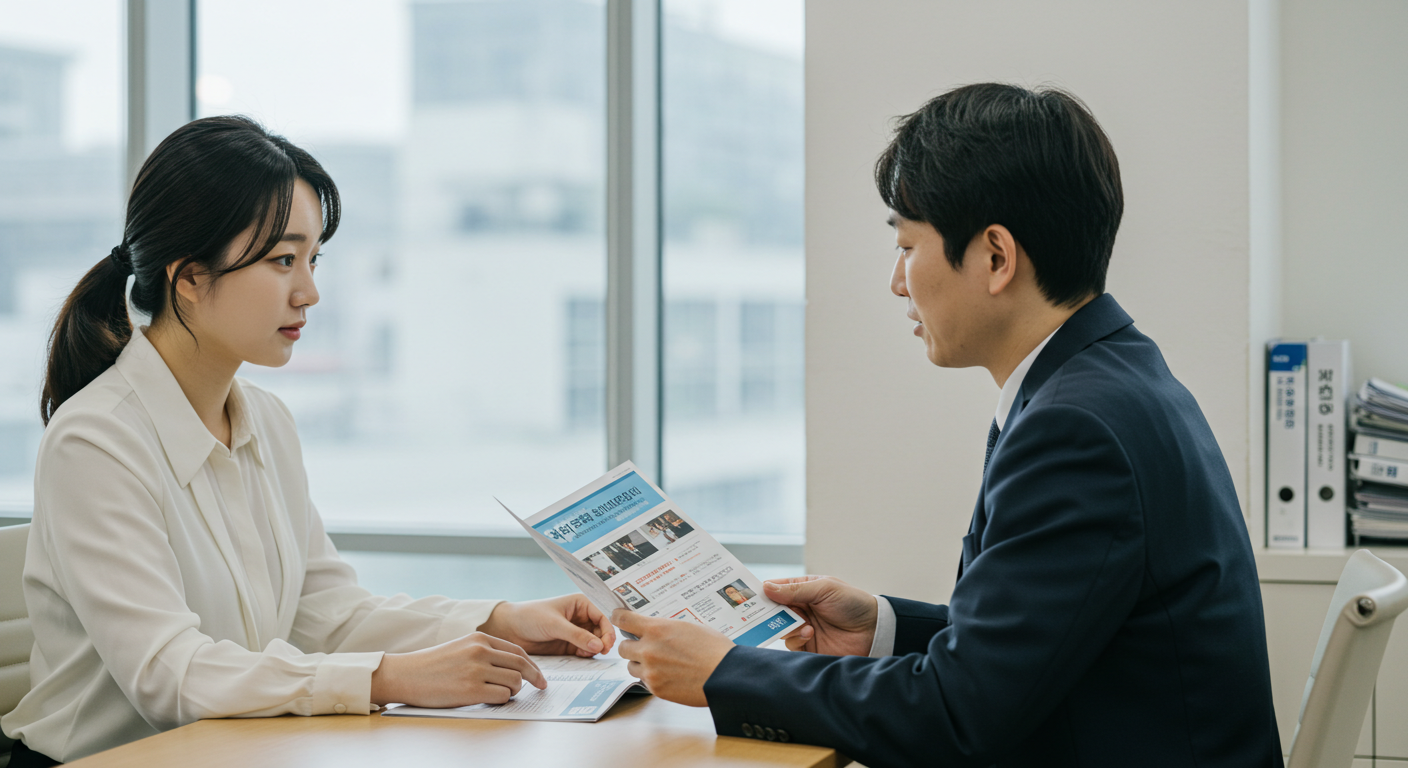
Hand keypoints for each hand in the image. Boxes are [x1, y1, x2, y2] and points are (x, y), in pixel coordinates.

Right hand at [370, 632, 545, 706]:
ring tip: (504, 694)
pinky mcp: (471, 690)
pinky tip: (492, 700)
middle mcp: (480, 651)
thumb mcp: (460, 647)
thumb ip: (485, 652)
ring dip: (514, 691)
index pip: (517, 652)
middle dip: (535, 678)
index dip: (532, 665)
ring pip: (515, 682)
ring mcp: (476, 670)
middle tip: (541, 686)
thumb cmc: (432, 665)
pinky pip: (502, 696)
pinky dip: (502, 700)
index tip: (539, 675)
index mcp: (479, 639)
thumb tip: (513, 668)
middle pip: (521, 665)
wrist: (405, 674)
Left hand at [478, 594, 615, 656]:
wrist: (509, 629)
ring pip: (594, 642)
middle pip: (601, 631)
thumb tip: (599, 646)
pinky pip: (584, 651)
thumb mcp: (555, 625)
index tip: (607, 644)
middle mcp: (580, 617)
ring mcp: (575, 632)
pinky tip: (581, 656)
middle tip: (601, 652)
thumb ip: (577, 635)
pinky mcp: (568, 645)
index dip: (608, 630)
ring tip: (588, 654)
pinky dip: (586, 655)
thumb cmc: (530, 617)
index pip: (602, 616)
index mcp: (581, 604)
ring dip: (594, 649)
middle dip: (603, 641)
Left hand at [614, 610, 732, 707]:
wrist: (725, 675)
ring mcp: (650, 671)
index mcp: (656, 629)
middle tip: (644, 647)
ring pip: (631, 666)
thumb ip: (665, 628)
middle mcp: (648, 650)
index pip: (622, 619)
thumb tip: (654, 629)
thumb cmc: (713, 649)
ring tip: (659, 664)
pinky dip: (652, 678)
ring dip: (640, 664)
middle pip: (623, 647)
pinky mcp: (656, 688)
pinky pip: (644, 681)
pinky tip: (668, 675)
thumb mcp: (688, 627)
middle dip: (632, 646)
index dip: (619, 618)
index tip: (619, 618)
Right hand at [764, 576, 876, 655]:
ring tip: (804, 624)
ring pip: (779, 628)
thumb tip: (766, 587)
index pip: (776, 589)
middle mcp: (800, 608)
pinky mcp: (807, 646)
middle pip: (773, 610)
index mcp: (803, 589)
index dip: (763, 592)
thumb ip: (795, 590)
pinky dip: (796, 639)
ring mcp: (802, 627)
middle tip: (765, 614)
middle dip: (769, 613)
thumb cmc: (852, 603)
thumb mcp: (824, 589)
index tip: (749, 597)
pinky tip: (809, 634)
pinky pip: (790, 644)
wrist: (874, 631)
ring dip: (787, 626)